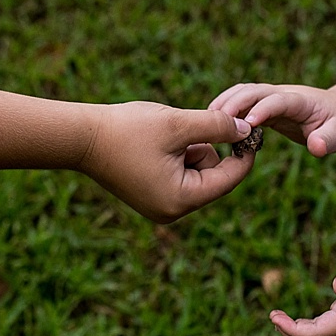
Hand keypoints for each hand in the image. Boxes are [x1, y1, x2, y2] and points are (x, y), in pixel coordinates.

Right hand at [78, 102, 255, 222]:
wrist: (81, 137)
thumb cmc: (128, 130)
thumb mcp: (178, 124)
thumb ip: (217, 126)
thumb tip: (247, 130)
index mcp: (181, 199)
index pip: (228, 179)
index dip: (244, 153)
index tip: (253, 130)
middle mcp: (172, 211)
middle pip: (213, 176)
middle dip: (206, 148)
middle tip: (187, 127)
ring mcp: (159, 206)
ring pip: (197, 172)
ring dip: (190, 149)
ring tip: (164, 136)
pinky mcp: (150, 196)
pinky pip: (179, 175)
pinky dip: (176, 155)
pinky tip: (155, 143)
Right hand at [208, 82, 335, 156]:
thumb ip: (329, 140)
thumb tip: (316, 147)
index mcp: (300, 100)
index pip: (278, 100)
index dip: (263, 109)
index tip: (247, 123)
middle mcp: (282, 94)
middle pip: (253, 91)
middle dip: (234, 104)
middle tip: (215, 123)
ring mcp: (271, 97)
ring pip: (242, 93)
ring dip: (224, 104)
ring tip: (206, 123)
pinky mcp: (263, 106)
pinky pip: (240, 103)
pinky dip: (225, 110)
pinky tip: (211, 126)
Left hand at [270, 247, 335, 335]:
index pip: (317, 332)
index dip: (293, 330)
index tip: (274, 317)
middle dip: (293, 334)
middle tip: (273, 318)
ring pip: (326, 335)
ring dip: (302, 332)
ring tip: (281, 319)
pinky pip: (333, 326)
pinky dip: (315, 325)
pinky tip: (306, 317)